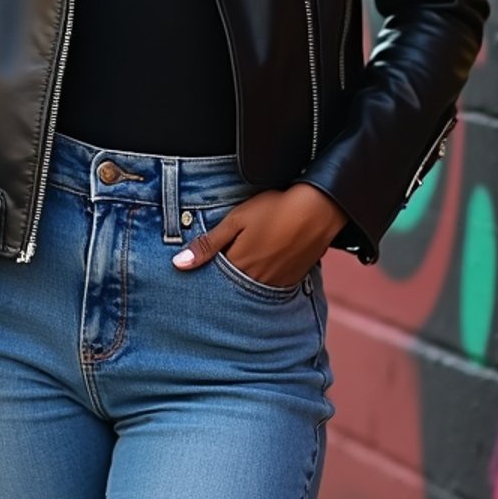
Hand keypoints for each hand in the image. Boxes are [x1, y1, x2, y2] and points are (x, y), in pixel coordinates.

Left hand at [171, 183, 346, 289]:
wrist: (319, 210)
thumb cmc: (275, 209)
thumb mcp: (236, 220)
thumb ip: (208, 244)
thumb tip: (178, 264)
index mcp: (239, 266)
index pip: (213, 280)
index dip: (204, 274)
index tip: (197, 273)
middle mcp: (257, 281)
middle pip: (232, 288)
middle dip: (223, 283)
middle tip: (219, 273)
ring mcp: (277, 282)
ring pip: (251, 289)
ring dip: (243, 282)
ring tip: (243, 265)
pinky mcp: (293, 279)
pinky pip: (272, 287)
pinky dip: (263, 280)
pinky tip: (263, 266)